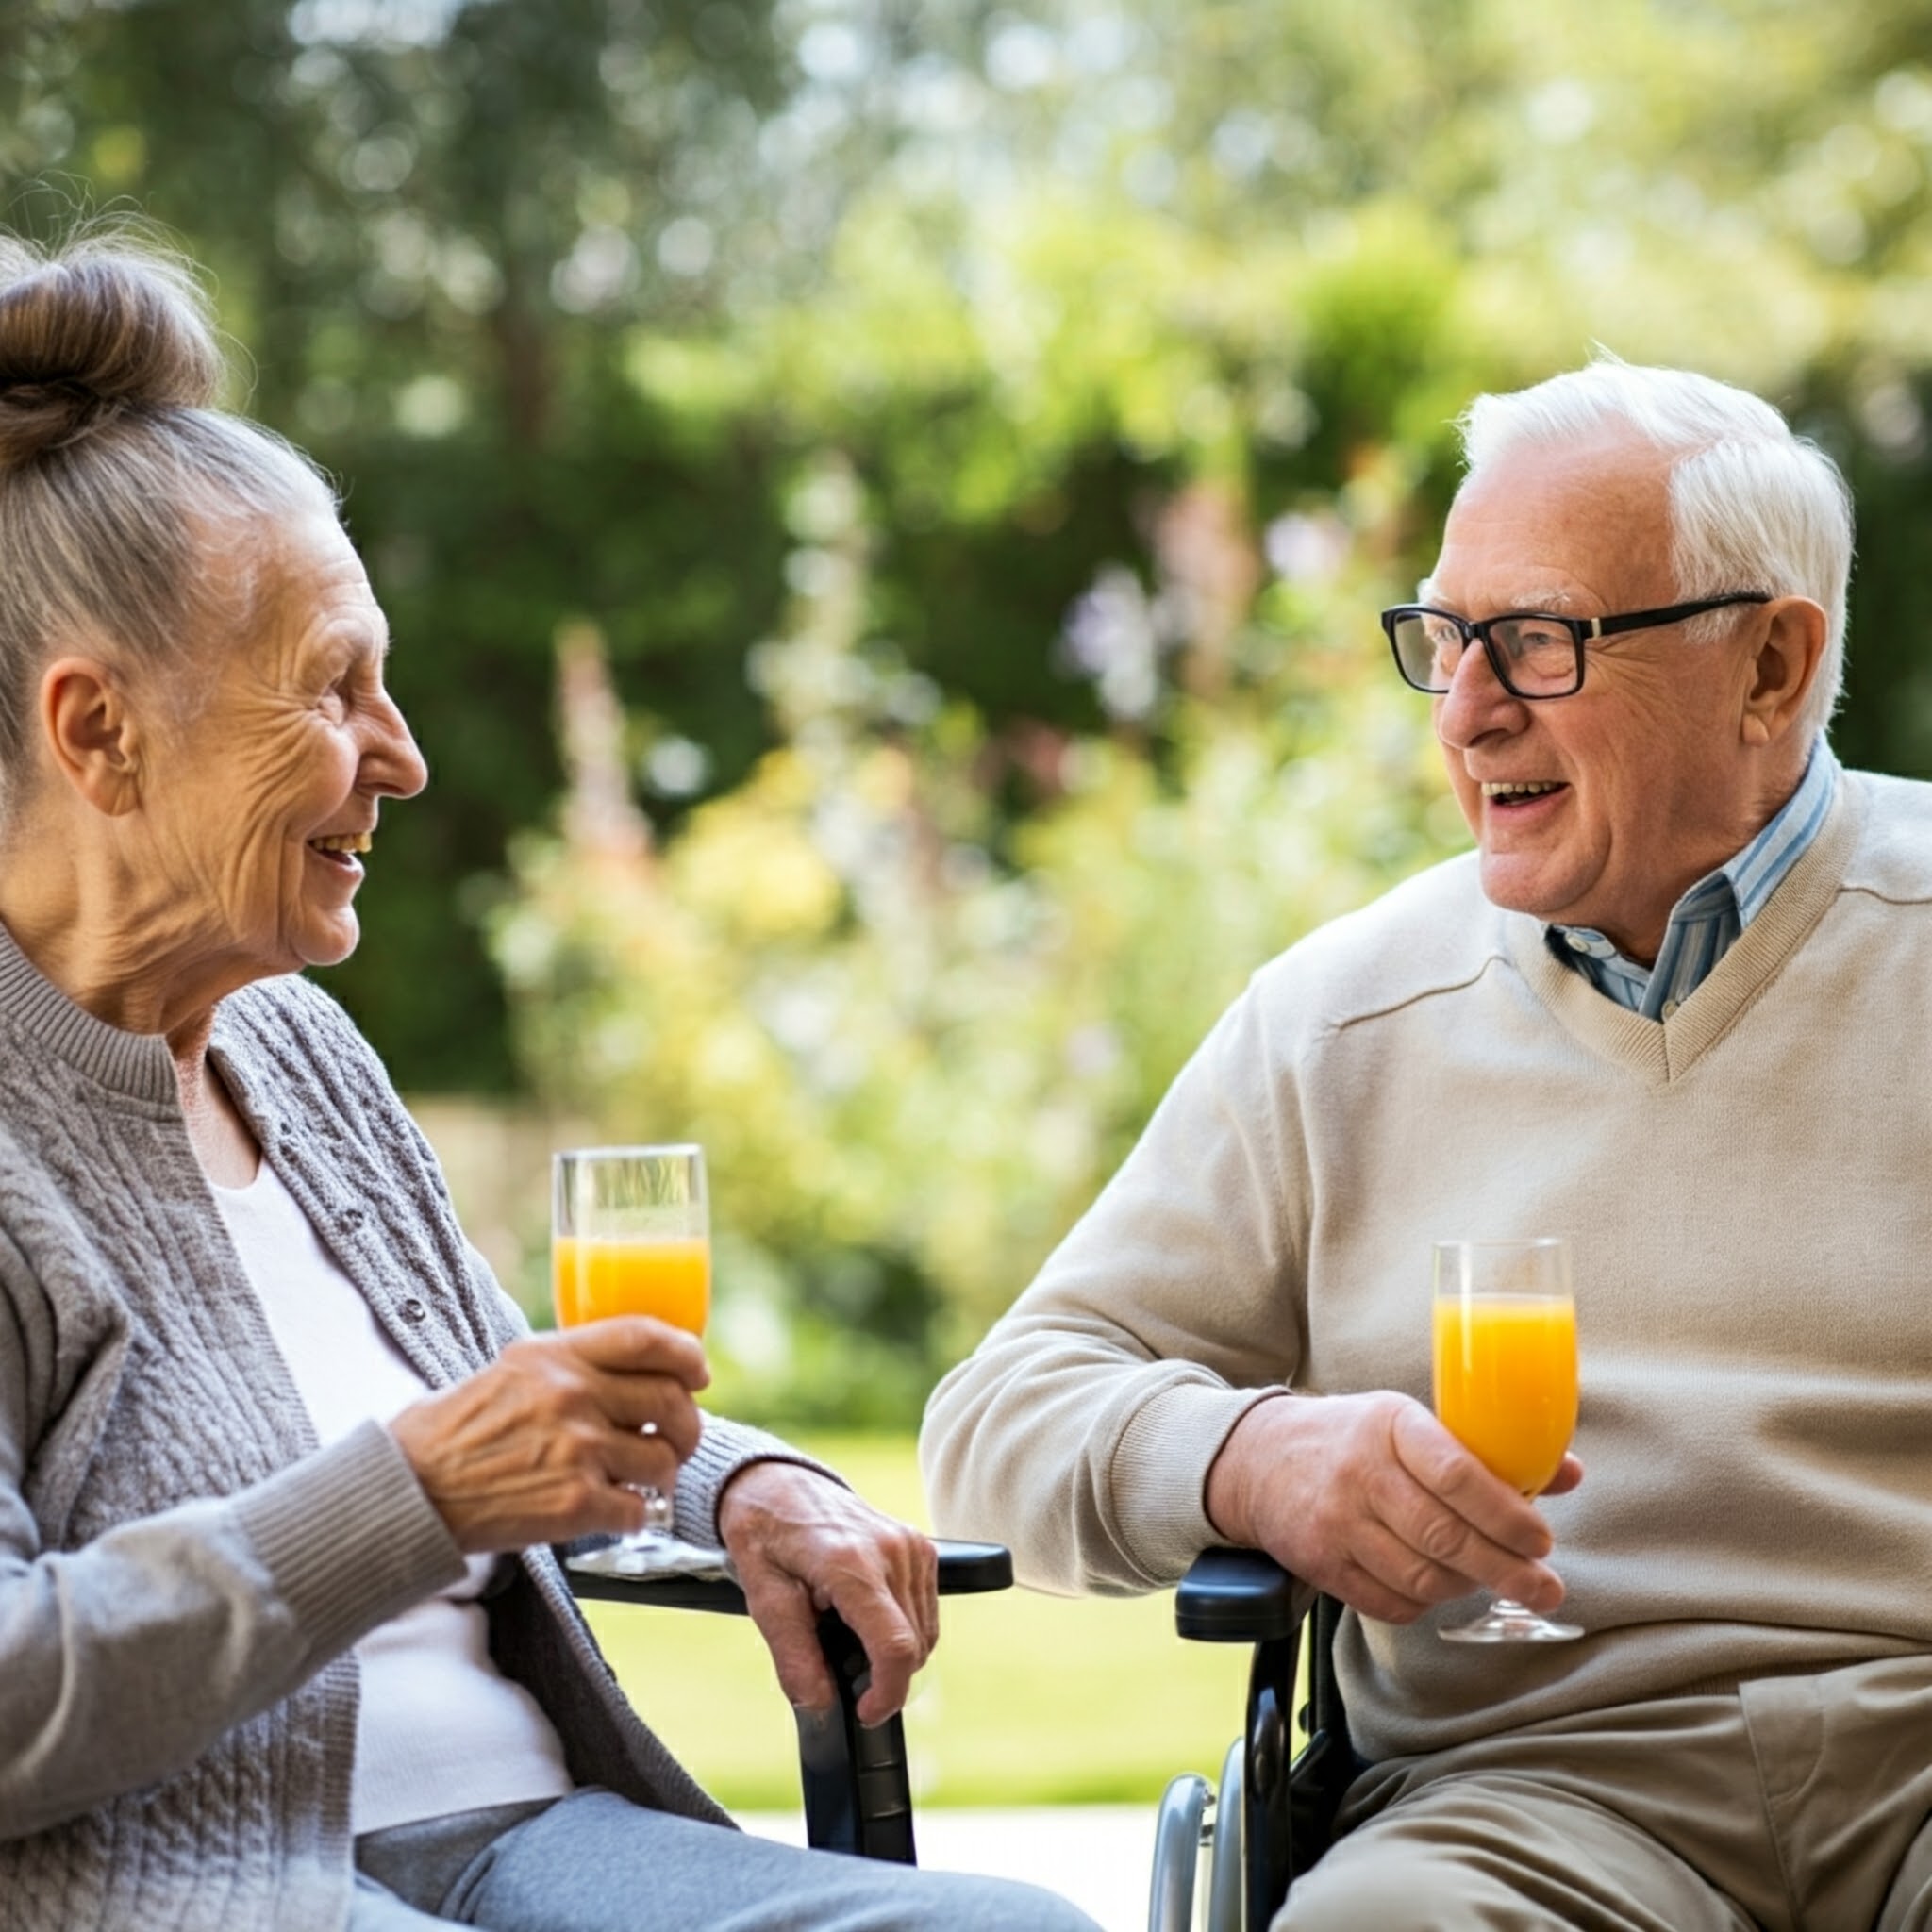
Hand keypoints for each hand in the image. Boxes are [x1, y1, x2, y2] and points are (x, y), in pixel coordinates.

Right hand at [389, 1319, 707, 1553]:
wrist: (409, 1491)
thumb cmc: (453, 1431)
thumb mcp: (510, 1369)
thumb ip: (568, 1364)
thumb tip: (628, 1369)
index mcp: (556, 1355)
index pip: (646, 1337)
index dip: (686, 1353)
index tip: (698, 1371)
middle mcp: (573, 1395)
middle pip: (672, 1400)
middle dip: (687, 1424)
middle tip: (677, 1439)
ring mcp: (577, 1450)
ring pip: (664, 1459)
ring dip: (662, 1474)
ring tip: (642, 1479)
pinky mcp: (574, 1503)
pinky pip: (638, 1508)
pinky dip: (633, 1515)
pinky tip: (613, 1511)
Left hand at [716, 1462, 937, 1725]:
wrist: (778, 1483)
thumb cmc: (765, 1535)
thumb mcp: (763, 1598)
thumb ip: (794, 1656)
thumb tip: (820, 1705)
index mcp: (851, 1562)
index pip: (895, 1645)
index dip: (887, 1693)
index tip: (864, 1712)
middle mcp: (892, 1550)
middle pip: (914, 1646)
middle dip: (883, 1676)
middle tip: (838, 1666)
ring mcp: (912, 1545)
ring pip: (925, 1633)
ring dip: (894, 1652)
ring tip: (847, 1632)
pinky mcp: (921, 1546)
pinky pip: (926, 1610)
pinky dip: (904, 1628)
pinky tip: (866, 1615)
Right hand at [1203, 1391, 1582, 1624]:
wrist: (1259, 1460)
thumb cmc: (1353, 1440)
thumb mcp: (1409, 1422)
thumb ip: (1484, 1451)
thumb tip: (1566, 1473)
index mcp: (1391, 1425)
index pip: (1459, 1474)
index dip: (1508, 1515)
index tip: (1542, 1540)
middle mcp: (1361, 1472)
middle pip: (1447, 1537)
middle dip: (1507, 1569)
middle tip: (1544, 1587)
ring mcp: (1337, 1521)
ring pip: (1422, 1576)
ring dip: (1467, 1587)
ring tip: (1486, 1579)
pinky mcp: (1321, 1563)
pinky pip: (1390, 1603)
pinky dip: (1423, 1603)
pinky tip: (1436, 1587)